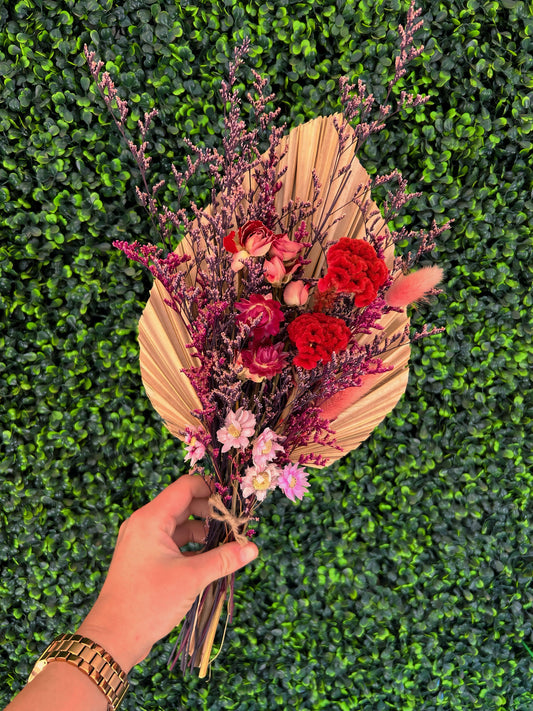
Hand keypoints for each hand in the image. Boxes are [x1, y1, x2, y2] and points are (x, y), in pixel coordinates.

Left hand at [77, 475, 257, 672]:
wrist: (113, 637)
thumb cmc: (148, 602)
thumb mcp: (191, 577)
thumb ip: (224, 559)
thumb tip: (253, 548)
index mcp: (151, 518)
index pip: (186, 486)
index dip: (211, 490)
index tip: (233, 504)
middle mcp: (145, 524)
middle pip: (184, 504)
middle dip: (211, 513)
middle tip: (235, 527)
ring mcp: (144, 541)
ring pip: (180, 525)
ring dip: (203, 532)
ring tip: (227, 545)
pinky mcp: (145, 558)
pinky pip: (173, 542)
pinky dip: (192, 546)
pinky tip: (211, 559)